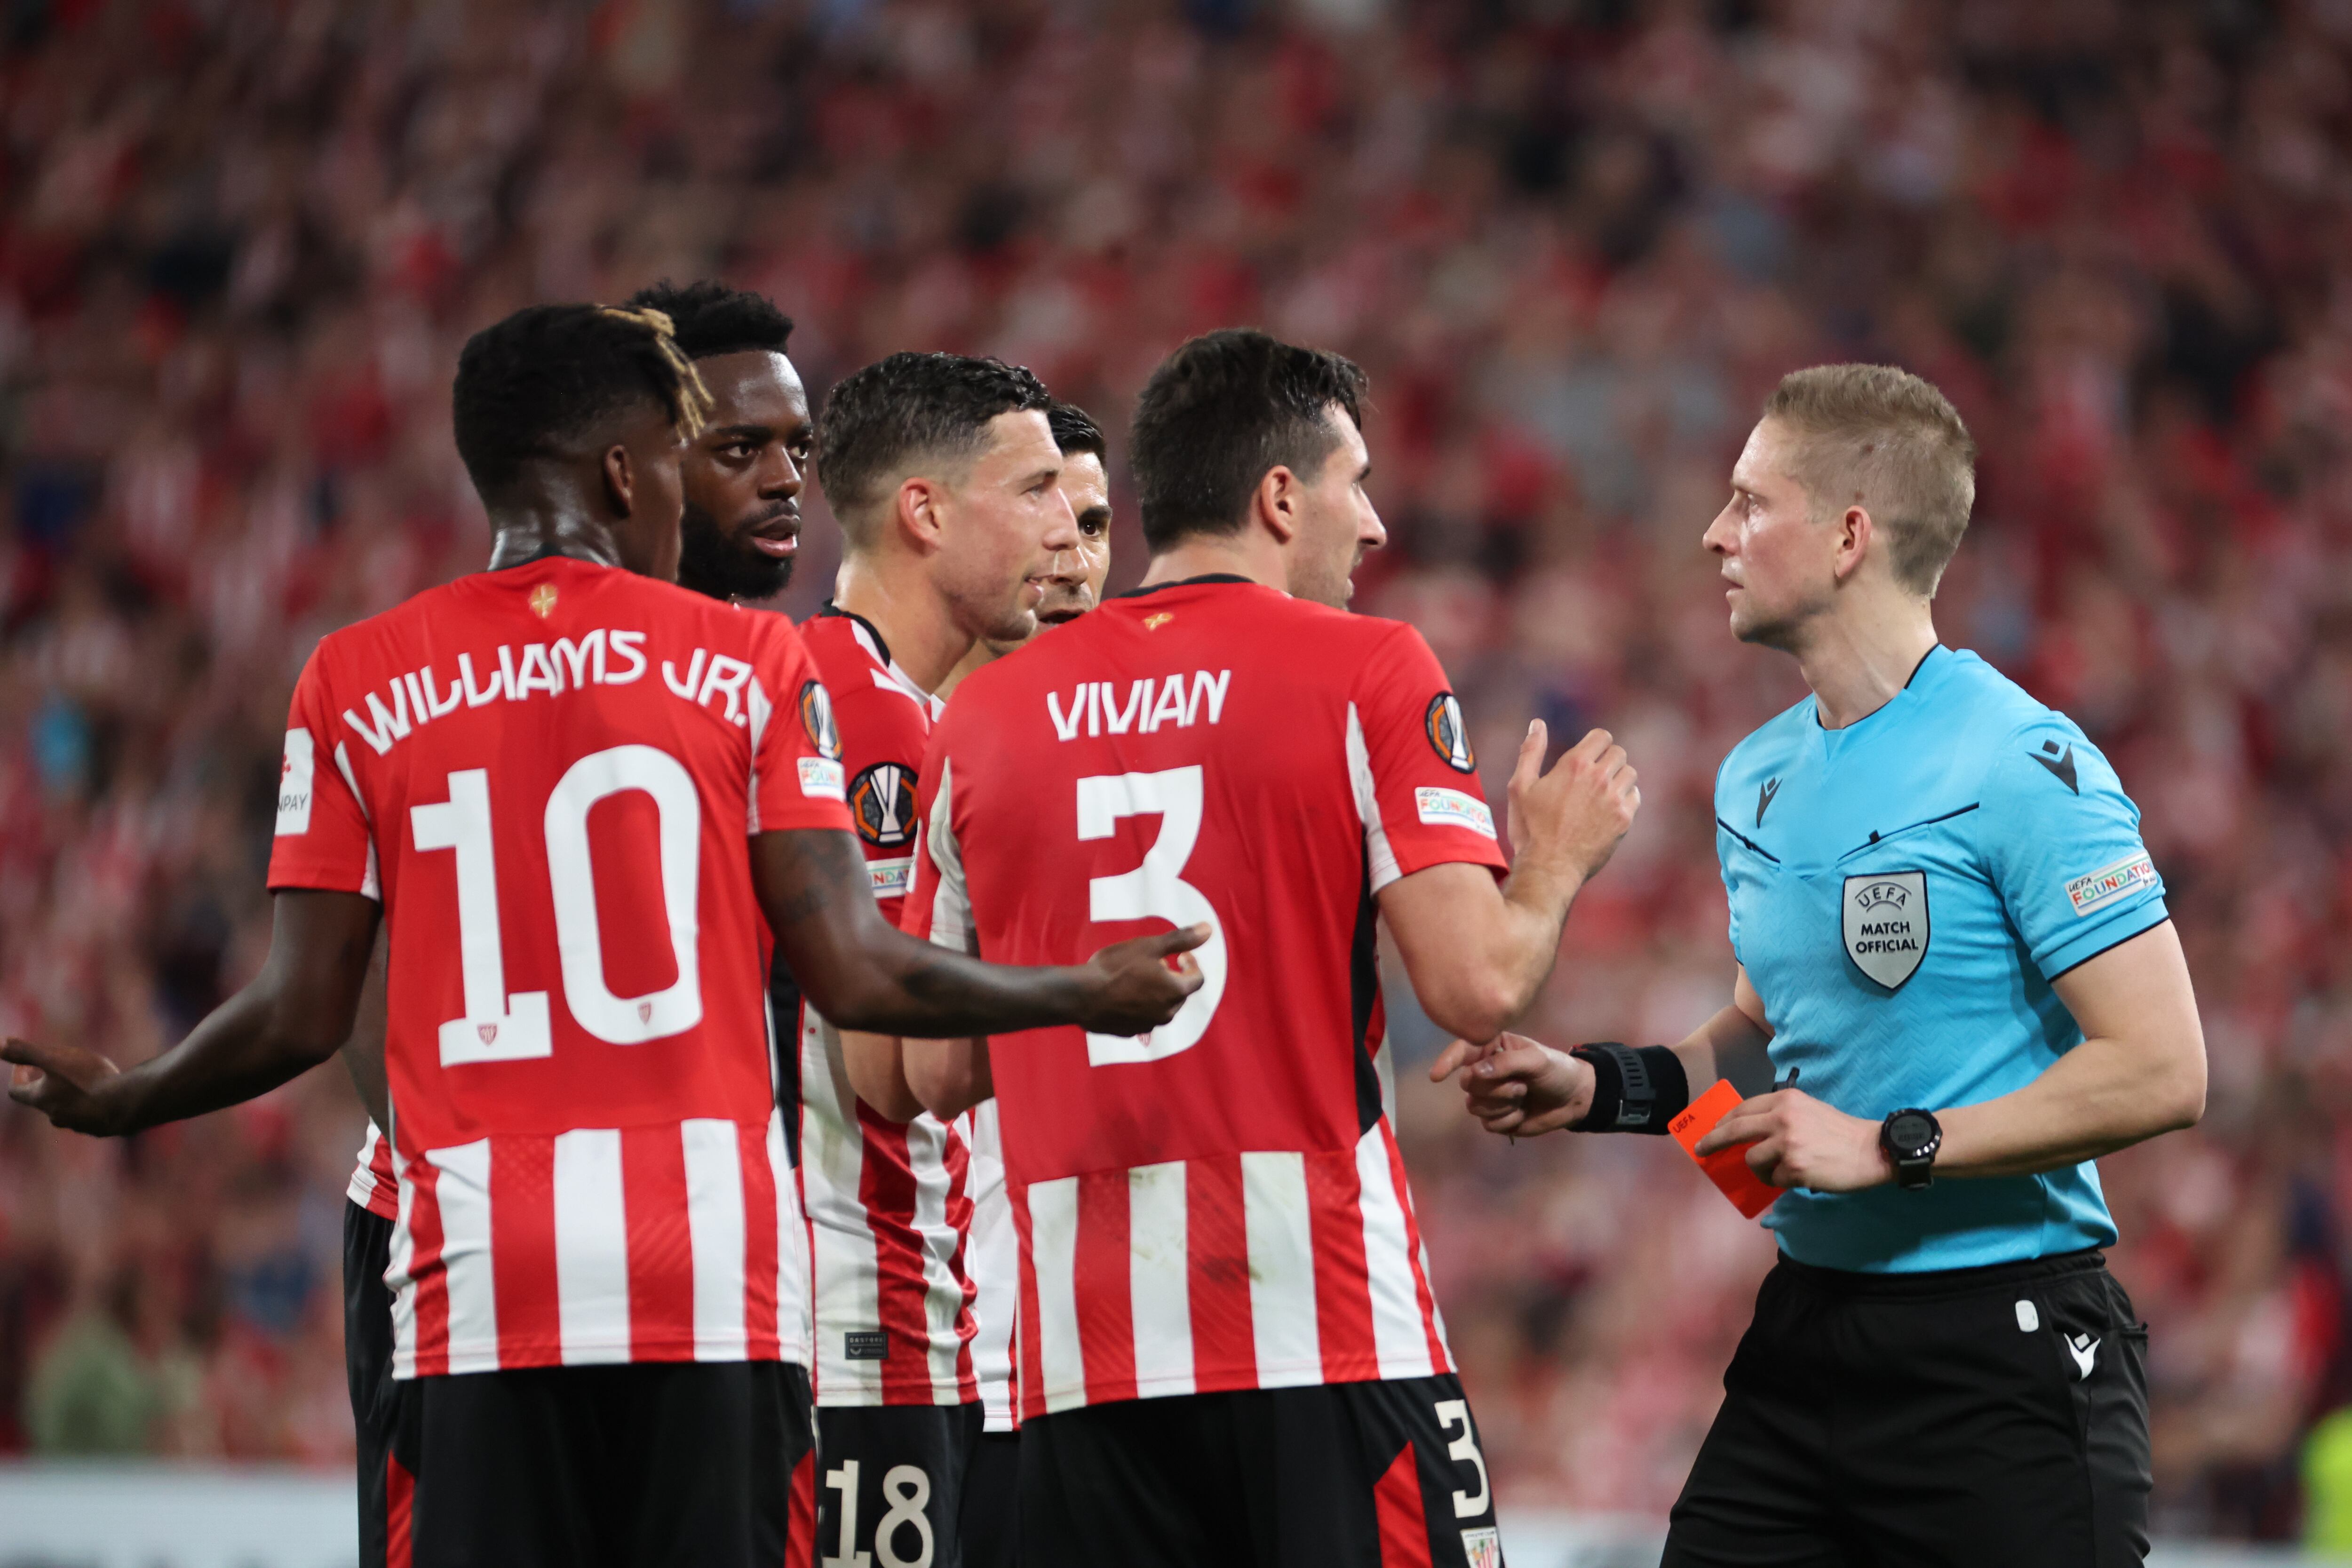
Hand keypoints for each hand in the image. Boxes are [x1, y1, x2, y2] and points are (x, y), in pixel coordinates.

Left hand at [4, 1038, 128, 1136]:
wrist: (124, 1105)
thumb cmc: (88, 1079)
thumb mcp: (56, 1059)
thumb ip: (27, 1052)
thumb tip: (0, 1045)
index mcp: (41, 1099)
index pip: (16, 1091)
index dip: (17, 1075)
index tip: (28, 1063)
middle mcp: (54, 1115)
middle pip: (41, 1101)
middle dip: (46, 1084)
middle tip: (60, 1069)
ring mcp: (77, 1124)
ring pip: (66, 1110)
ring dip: (69, 1095)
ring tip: (85, 1080)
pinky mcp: (98, 1128)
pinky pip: (88, 1116)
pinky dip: (90, 1104)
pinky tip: (105, 1094)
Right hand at [1076, 923, 1209, 1035]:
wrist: (1081, 996)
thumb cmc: (1115, 968)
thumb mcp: (1149, 946)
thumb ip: (1180, 939)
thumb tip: (1208, 930)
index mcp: (1175, 991)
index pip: (1197, 979)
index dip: (1191, 963)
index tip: (1180, 955)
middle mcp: (1166, 1013)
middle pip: (1179, 994)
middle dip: (1172, 977)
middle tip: (1155, 963)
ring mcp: (1148, 1025)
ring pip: (1161, 1006)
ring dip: (1156, 992)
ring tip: (1137, 977)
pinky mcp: (1130, 1032)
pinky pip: (1143, 1016)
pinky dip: (1140, 1005)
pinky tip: (1122, 994)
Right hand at [1428, 1033, 1592, 1136]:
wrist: (1573, 1098)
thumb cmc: (1556, 1071)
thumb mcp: (1536, 1060)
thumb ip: (1506, 1063)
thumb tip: (1476, 1072)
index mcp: (1492, 1047)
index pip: (1462, 1051)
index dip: (1447, 1062)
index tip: (1437, 1076)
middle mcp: (1485, 1070)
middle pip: (1467, 1084)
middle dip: (1495, 1088)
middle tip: (1521, 1085)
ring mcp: (1489, 1095)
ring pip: (1474, 1106)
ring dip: (1502, 1105)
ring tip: (1523, 1096)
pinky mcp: (1495, 1117)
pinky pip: (1488, 1124)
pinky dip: (1508, 1120)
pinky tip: (1523, 1113)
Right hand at [1506, 723, 1639, 886]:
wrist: (1549, 866)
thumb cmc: (1530, 828)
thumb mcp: (1520, 786)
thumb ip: (1531, 751)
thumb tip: (1537, 723)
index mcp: (1574, 764)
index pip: (1602, 737)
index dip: (1596, 744)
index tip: (1588, 755)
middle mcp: (1599, 777)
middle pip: (1618, 753)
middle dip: (1607, 760)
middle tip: (1592, 776)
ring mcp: (1614, 799)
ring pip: (1630, 774)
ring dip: (1618, 778)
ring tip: (1601, 792)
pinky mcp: (1624, 819)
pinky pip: (1635, 797)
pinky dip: (1625, 799)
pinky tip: (1609, 809)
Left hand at [1693, 1088, 1891, 1191]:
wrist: (1873, 1150)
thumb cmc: (1842, 1132)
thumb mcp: (1809, 1111)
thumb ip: (1780, 1116)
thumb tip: (1751, 1133)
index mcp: (1785, 1100)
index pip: (1743, 1110)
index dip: (1724, 1121)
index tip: (1712, 1130)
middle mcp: (1782, 1118)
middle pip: (1734, 1129)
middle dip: (1713, 1141)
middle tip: (1702, 1150)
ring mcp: (1786, 1143)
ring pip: (1752, 1160)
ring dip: (1762, 1170)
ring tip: (1780, 1172)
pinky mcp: (1794, 1168)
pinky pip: (1774, 1179)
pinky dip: (1782, 1182)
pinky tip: (1801, 1177)